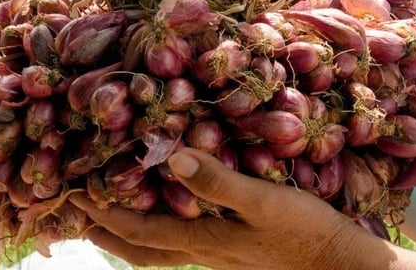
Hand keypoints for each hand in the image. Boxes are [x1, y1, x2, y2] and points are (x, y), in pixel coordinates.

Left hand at [71, 148, 373, 269]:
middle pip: (141, 249)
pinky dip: (165, 229)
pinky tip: (177, 213)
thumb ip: (218, 181)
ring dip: (133, 233)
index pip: (139, 231)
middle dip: (107, 231)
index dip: (104, 213)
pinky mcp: (237, 253)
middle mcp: (204, 253)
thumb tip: (172, 157)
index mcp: (203, 241)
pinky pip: (185, 242)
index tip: (76, 193)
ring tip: (114, 215)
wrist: (339, 265)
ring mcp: (221, 256)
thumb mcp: (263, 201)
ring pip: (162, 249)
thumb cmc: (305, 232)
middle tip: (79, 212)